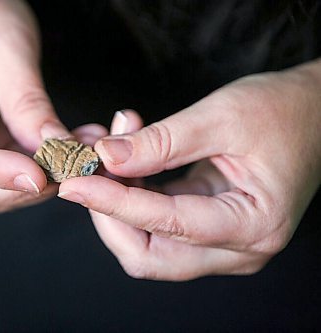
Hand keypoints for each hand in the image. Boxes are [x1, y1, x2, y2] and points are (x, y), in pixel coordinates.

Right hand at [0, 0, 69, 211]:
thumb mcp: (6, 48)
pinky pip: (4, 175)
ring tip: (80, 156)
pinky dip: (38, 171)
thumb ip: (26, 102)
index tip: (41, 176)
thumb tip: (55, 150)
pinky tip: (70, 150)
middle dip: (18, 189)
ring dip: (35, 184)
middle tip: (68, 172)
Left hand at [59, 59, 320, 279]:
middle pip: (150, 256)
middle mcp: (238, 248)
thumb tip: (107, 157)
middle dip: (110, 217)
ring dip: (118, 207)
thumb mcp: (221, 117)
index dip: (114, 203)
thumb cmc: (282, 111)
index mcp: (252, 225)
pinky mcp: (209, 228)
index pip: (165, 225)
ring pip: (148, 246)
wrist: (314, 112)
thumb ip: (161, 141)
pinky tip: (127, 164)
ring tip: (109, 157)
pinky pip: (158, 227)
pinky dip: (134, 199)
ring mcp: (222, 243)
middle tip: (90, 172)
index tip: (76, 183)